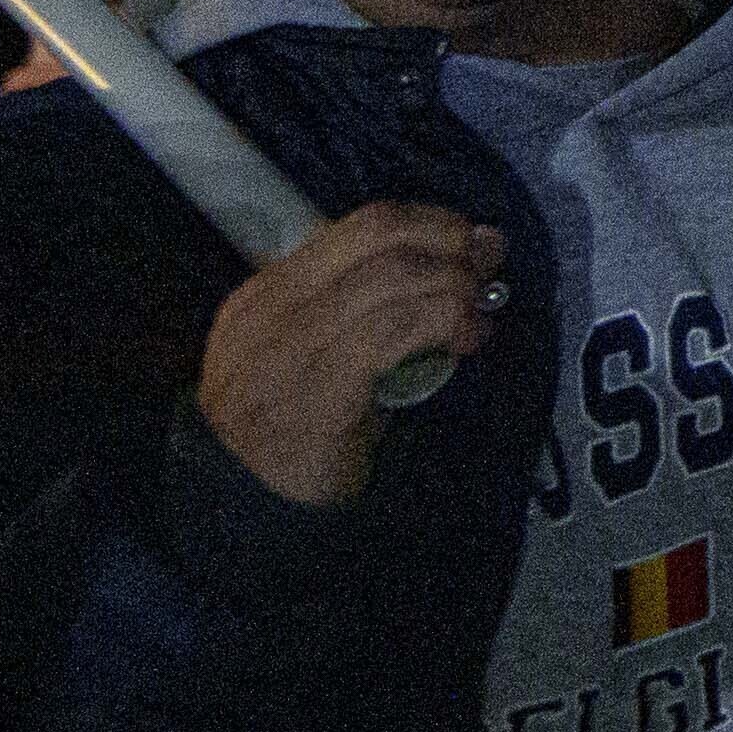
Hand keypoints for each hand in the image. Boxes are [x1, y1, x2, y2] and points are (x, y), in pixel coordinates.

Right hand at [195, 201, 500, 510]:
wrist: (243, 509)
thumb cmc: (292, 430)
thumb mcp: (312, 352)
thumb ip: (360, 307)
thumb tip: (456, 264)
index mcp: (265, 295)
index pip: (361, 225)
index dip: (431, 222)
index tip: (469, 237)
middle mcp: (269, 312)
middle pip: (381, 239)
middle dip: (450, 242)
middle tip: (489, 263)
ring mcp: (285, 350)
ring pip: (393, 278)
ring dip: (454, 286)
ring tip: (479, 310)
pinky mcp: (315, 392)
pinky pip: (393, 332)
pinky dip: (444, 323)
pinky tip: (466, 340)